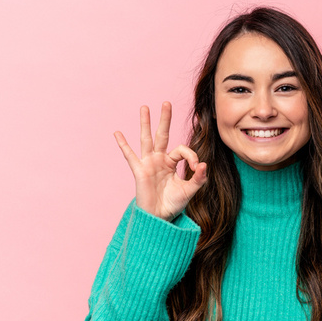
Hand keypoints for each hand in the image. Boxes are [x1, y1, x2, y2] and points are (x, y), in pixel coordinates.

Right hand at [114, 101, 207, 221]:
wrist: (160, 218)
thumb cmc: (174, 204)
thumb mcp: (190, 191)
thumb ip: (198, 178)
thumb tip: (204, 164)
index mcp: (172, 163)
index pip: (182, 150)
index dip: (191, 155)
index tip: (196, 167)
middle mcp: (160, 160)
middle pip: (162, 135)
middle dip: (165, 119)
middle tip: (166, 102)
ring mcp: (149, 164)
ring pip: (147, 139)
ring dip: (145, 123)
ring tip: (144, 107)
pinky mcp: (140, 171)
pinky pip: (130, 156)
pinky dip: (123, 145)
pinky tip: (117, 133)